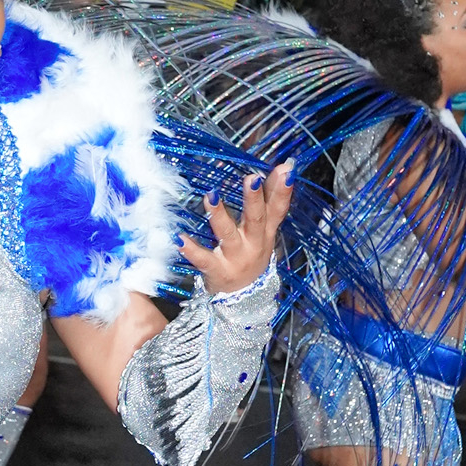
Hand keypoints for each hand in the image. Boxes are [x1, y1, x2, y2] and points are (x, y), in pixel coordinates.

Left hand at [180, 163, 293, 295]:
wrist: (246, 298)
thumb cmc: (252, 254)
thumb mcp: (266, 229)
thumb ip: (272, 198)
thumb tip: (287, 166)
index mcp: (266, 232)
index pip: (277, 209)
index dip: (283, 191)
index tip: (287, 171)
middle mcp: (253, 244)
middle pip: (256, 219)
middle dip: (254, 199)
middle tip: (251, 178)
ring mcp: (235, 258)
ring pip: (228, 235)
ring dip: (219, 215)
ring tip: (210, 196)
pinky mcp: (216, 270)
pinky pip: (203, 259)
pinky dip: (191, 249)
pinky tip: (179, 238)